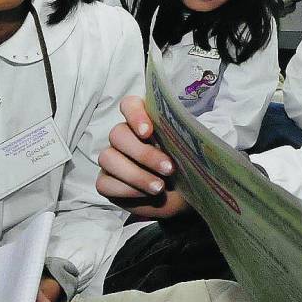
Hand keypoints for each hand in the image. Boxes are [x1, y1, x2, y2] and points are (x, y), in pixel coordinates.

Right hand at [96, 96, 191, 219]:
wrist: (183, 197)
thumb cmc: (187, 167)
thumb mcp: (192, 150)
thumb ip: (187, 135)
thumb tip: (196, 126)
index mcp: (145, 120)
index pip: (129, 105)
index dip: (135, 115)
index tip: (148, 132)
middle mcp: (125, 136)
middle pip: (118, 134)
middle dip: (144, 153)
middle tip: (169, 168)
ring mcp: (112, 158)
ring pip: (108, 158)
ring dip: (136, 174)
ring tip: (159, 187)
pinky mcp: (106, 181)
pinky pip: (105, 183)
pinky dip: (127, 190)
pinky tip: (146, 194)